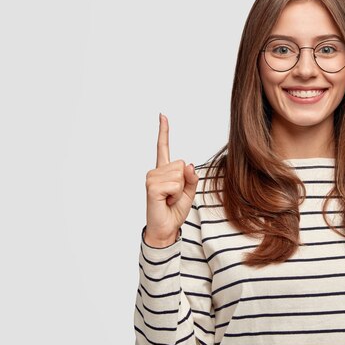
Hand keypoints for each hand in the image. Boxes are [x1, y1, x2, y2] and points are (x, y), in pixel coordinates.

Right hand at [144, 113, 198, 246]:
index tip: (162, 115)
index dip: (163, 131)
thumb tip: (187, 164)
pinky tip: (166, 201)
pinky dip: (176, 195)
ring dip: (180, 190)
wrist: (166, 229)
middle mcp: (155, 171)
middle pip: (181, 164)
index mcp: (164, 170)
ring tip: (169, 199)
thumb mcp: (190, 191)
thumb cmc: (174, 210)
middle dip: (184, 182)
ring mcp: (151, 178)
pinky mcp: (151, 187)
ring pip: (179, 174)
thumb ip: (191, 177)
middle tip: (173, 196)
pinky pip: (175, 184)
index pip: (163, 147)